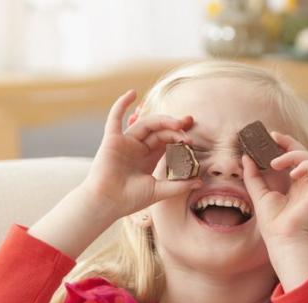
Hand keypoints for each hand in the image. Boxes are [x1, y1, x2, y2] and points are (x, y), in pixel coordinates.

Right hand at [79, 89, 199, 220]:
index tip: (193, 138)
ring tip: (178, 122)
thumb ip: (178, 186)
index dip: (180, 136)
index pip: (168, 141)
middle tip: (188, 125)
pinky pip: (115, 117)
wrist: (107, 203)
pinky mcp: (111, 139)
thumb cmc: (129, 200)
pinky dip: (121, 104)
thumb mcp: (158, 192)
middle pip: (159, 130)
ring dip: (162, 120)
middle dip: (174, 127)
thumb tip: (200, 182)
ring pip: (146, 124)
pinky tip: (132, 93)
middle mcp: (138, 147)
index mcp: (149, 157)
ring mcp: (125, 142)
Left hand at [243, 132, 307, 249]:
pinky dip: (305, 165)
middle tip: (273, 137)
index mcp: (296, 184)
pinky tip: (292, 173)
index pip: (294, 158)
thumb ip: (253, 176)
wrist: (283, 238)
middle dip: (289, 142)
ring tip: (275, 163)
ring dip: (293, 154)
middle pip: (304, 154)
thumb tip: (245, 157)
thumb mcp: (259, 193)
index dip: (285, 145)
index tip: (271, 137)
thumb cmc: (273, 223)